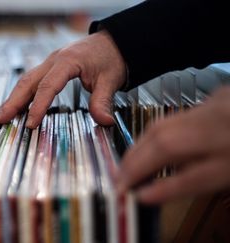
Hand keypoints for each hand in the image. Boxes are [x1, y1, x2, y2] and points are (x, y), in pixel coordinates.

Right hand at [0, 30, 125, 127]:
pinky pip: (32, 80)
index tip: (31, 124)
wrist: (113, 42)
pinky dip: (22, 94)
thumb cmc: (110, 57)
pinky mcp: (50, 67)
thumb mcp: (111, 79)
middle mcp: (54, 60)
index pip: (48, 86)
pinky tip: (16, 107)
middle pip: (28, 81)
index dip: (38, 106)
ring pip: (26, 80)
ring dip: (14, 98)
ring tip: (2, 116)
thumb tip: (104, 122)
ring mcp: (50, 63)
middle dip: (13, 102)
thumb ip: (103, 101)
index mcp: (68, 61)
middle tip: (0, 119)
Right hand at [117, 86, 229, 203]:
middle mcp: (222, 126)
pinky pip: (173, 118)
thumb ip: (197, 179)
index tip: (135, 195)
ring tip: (126, 166)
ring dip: (139, 147)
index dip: (162, 187)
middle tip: (118, 180)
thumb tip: (157, 188)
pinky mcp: (215, 99)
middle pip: (167, 142)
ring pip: (166, 125)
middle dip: (135, 162)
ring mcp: (217, 108)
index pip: (195, 175)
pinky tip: (147, 145)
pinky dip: (153, 134)